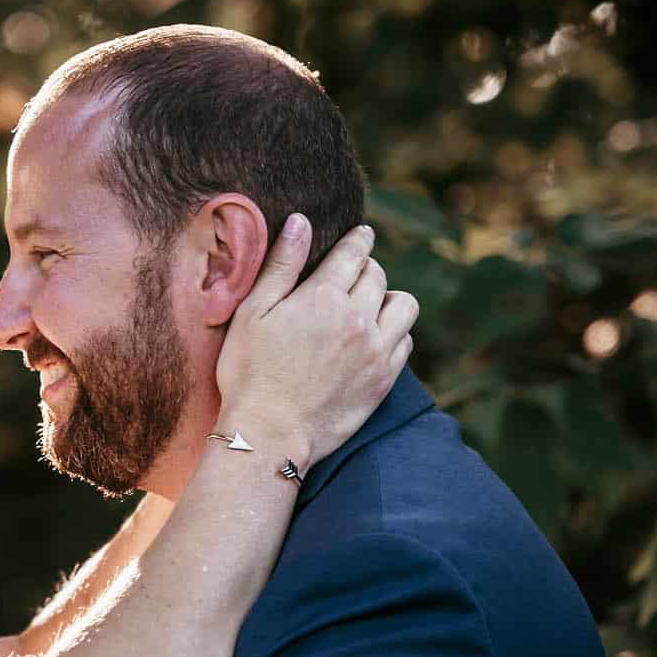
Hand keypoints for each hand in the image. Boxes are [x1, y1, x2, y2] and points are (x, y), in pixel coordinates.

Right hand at [216, 217, 417, 469]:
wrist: (269, 434)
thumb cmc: (250, 372)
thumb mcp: (253, 313)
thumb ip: (281, 265)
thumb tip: (301, 222)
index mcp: (324, 297)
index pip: (354, 253)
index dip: (359, 239)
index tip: (363, 234)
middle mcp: (358, 319)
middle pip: (377, 276)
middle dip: (367, 267)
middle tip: (354, 272)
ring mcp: (376, 351)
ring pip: (404, 306)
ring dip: (388, 298)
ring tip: (370, 305)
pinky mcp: (384, 379)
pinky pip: (406, 341)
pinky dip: (395, 332)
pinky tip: (374, 338)